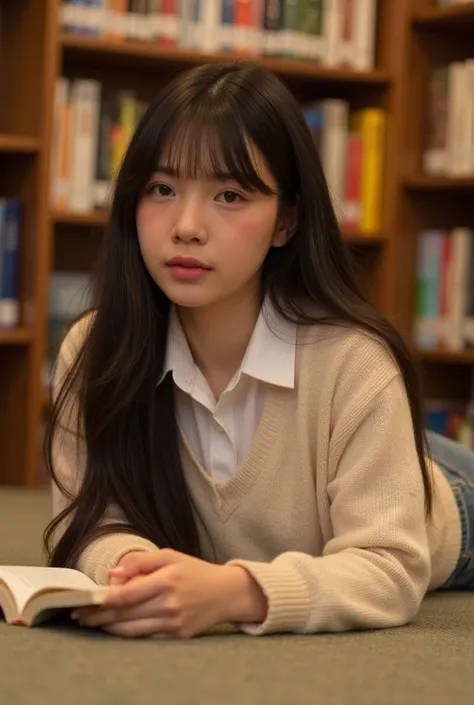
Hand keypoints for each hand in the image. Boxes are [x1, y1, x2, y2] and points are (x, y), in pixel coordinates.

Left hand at [72, 549, 267, 638]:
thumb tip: (113, 574)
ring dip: (108, 627)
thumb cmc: (195, 571)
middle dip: (99, 616)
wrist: (226, 593)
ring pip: (132, 630)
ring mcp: (173, 622)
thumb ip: (140, 561)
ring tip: (92, 623)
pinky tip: (115, 629)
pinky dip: (127, 634)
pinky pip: (146, 637)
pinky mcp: (177, 636)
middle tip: (80, 616)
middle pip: (125, 613)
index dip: (103, 600)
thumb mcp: (170, 556)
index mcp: (166, 580)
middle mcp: (169, 603)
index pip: (127, 594)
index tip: (85, 601)